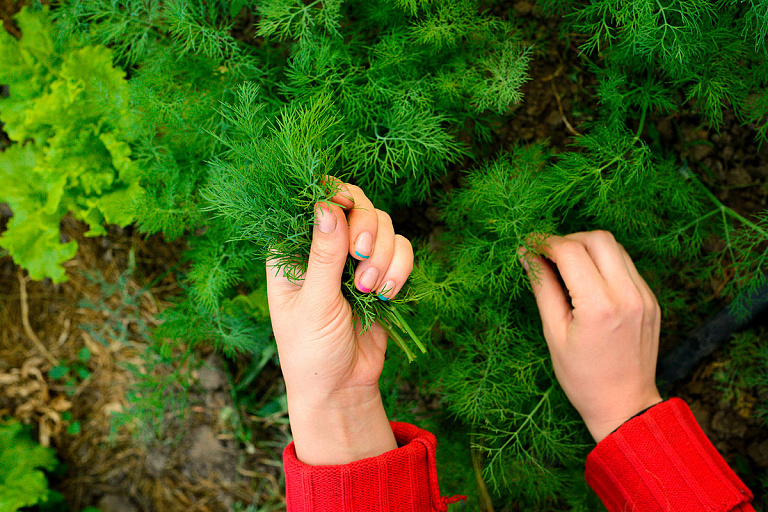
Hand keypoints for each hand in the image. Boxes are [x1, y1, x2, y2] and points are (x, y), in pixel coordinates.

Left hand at [266, 180, 413, 464]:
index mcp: (291, 250)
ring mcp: (353, 259)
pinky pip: (401, 249)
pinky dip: (399, 268)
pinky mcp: (381, 272)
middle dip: (364, 228)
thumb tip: (327, 206)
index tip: (345, 206)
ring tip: (369, 291)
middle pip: (354, 203)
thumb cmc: (311, 351)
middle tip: (360, 256)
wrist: (342, 388)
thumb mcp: (314, 303)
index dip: (331, 194)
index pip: (310, 201)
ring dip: (383, 255)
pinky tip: (386, 295)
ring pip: (382, 224)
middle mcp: (323, 247)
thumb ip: (324, 255)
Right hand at [521, 231, 662, 442]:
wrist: (625, 405)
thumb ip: (543, 288)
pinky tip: (588, 281)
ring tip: (566, 266)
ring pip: (615, 248)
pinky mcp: (651, 300)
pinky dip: (604, 263)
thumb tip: (526, 256)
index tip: (528, 246)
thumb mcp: (554, 333)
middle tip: (547, 255)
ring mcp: (644, 297)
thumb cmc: (583, 378)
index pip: (570, 251)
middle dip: (568, 239)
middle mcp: (627, 295)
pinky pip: (627, 266)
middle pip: (598, 239)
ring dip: (587, 248)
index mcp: (599, 306)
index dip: (545, 243)